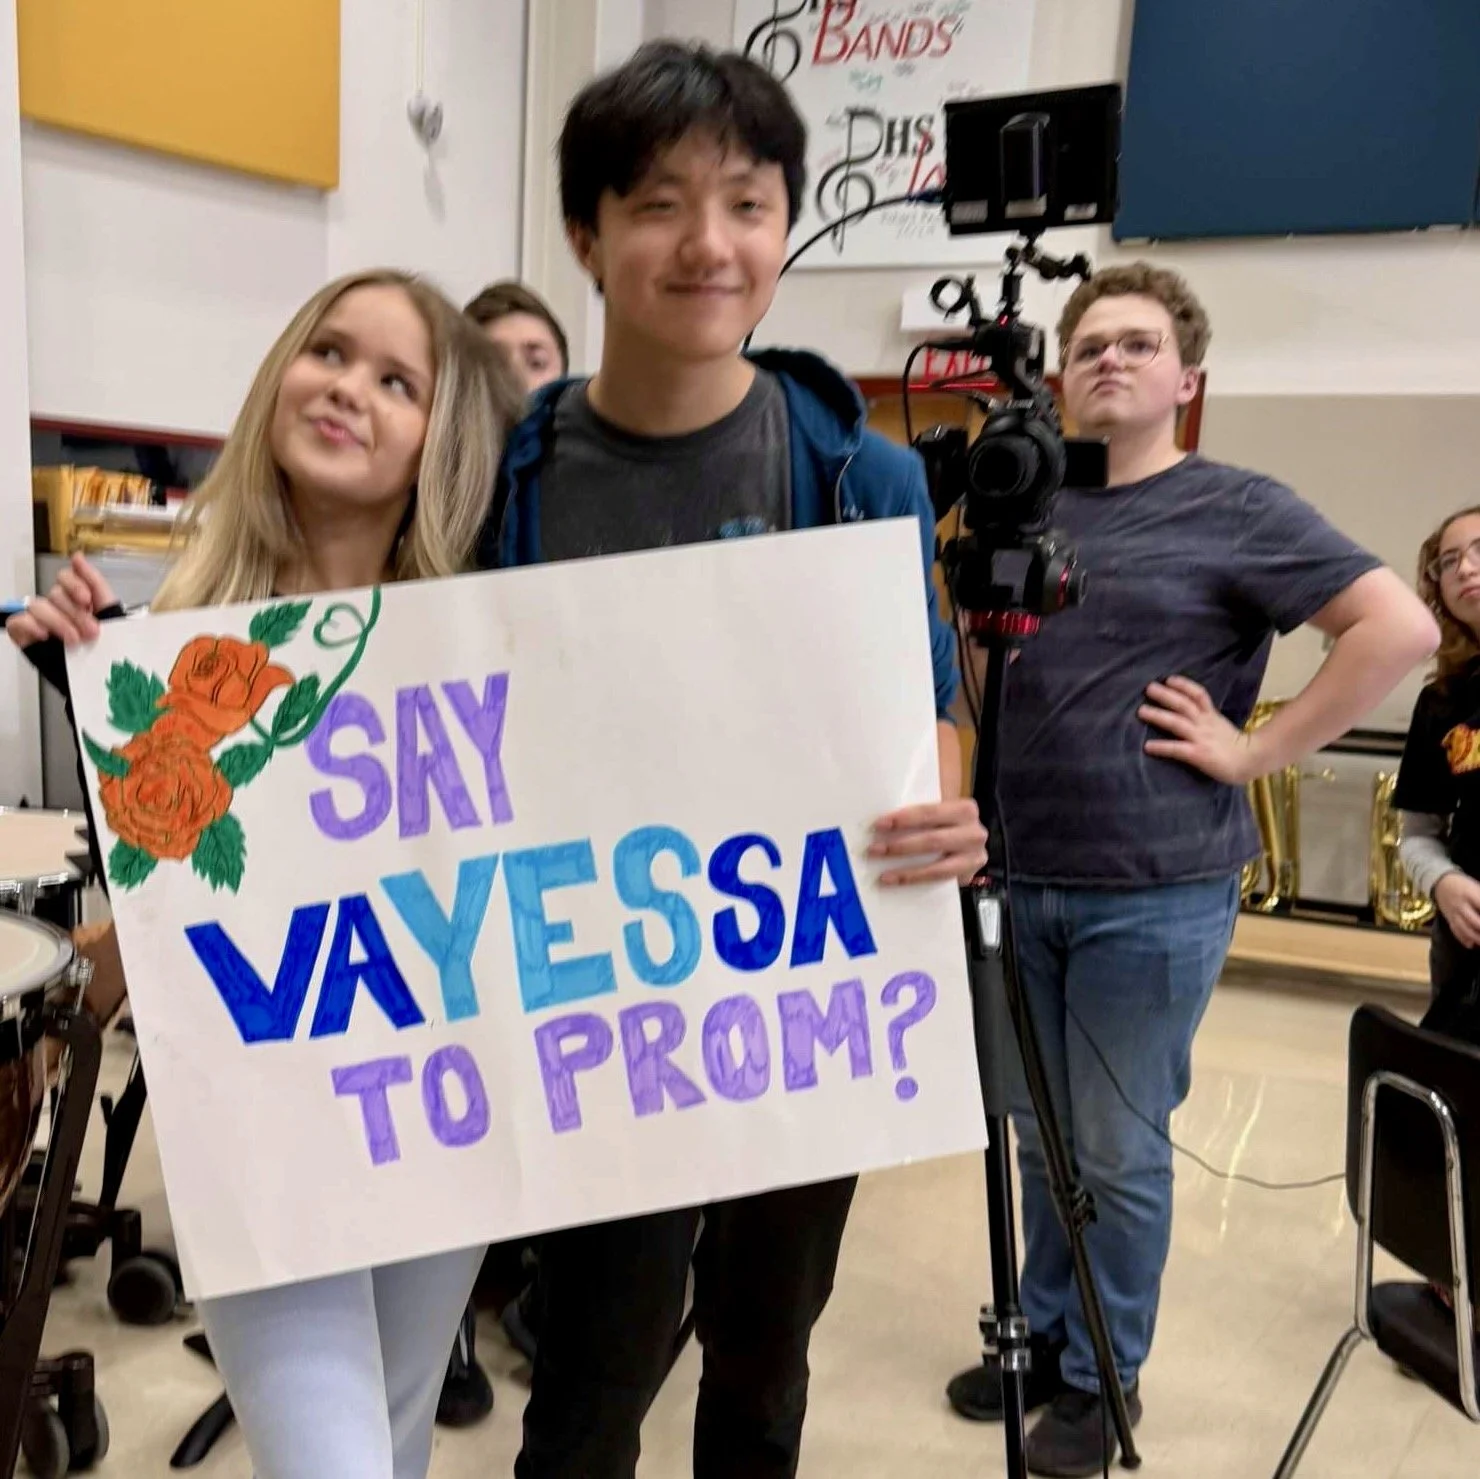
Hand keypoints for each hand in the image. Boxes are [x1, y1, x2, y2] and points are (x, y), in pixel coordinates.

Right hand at [5, 554, 117, 648]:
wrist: (98, 680)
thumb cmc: (105, 649)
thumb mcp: (110, 615)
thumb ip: (95, 584)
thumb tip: (78, 556)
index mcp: (77, 598)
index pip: (66, 577)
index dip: (75, 585)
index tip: (88, 602)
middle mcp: (57, 606)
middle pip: (56, 594)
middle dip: (76, 613)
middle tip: (91, 632)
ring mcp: (39, 620)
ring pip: (38, 606)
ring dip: (58, 622)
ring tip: (74, 641)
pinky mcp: (26, 635)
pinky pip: (18, 621)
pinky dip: (31, 626)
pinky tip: (45, 636)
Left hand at [870, 798, 986, 885]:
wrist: (968, 848)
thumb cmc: (945, 826)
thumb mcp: (938, 813)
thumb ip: (918, 813)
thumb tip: (880, 820)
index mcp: (965, 809)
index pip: (930, 812)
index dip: (904, 819)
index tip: (879, 825)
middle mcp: (975, 832)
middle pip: (933, 840)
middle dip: (900, 846)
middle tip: (874, 850)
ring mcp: (975, 856)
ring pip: (937, 866)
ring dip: (906, 870)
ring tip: (883, 873)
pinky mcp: (969, 875)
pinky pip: (939, 880)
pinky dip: (915, 880)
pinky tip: (895, 881)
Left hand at [1140, 676, 1258, 785]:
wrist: (1251, 762)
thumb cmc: (1233, 746)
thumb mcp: (1220, 725)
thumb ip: (1206, 717)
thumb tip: (1187, 711)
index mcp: (1211, 716)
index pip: (1199, 695)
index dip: (1184, 685)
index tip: (1168, 679)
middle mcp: (1205, 724)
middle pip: (1184, 704)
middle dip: (1166, 695)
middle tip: (1149, 688)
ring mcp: (1201, 738)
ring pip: (1177, 723)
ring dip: (1158, 716)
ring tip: (1141, 711)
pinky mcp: (1198, 754)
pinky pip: (1177, 749)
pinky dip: (1161, 747)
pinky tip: (1147, 746)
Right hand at [1434, 873, 1479, 948]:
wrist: (1441, 883)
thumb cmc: (1464, 885)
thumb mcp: (1476, 887)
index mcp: (1469, 894)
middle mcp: (1461, 905)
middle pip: (1474, 921)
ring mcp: (1453, 913)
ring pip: (1464, 928)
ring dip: (1475, 937)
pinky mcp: (1449, 919)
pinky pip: (1455, 930)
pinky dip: (1463, 939)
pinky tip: (1471, 945)